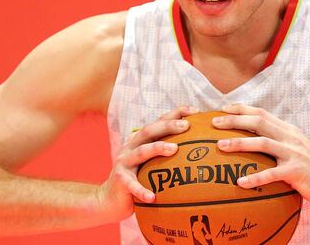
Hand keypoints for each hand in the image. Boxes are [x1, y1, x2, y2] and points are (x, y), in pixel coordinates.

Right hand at [97, 106, 197, 221]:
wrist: (111, 199)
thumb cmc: (138, 179)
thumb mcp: (151, 163)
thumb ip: (167, 153)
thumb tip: (199, 149)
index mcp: (140, 140)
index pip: (158, 121)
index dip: (176, 113)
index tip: (195, 111)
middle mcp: (131, 147)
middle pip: (149, 131)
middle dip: (168, 126)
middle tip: (186, 126)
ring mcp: (123, 162)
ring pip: (141, 152)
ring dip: (158, 148)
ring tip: (174, 149)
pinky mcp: (120, 180)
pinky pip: (132, 185)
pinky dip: (142, 190)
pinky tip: (153, 197)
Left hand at [213, 103, 309, 207]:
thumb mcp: (295, 148)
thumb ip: (278, 141)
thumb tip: (253, 140)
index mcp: (287, 130)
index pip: (261, 112)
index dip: (241, 108)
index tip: (222, 108)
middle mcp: (289, 137)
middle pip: (258, 122)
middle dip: (234, 120)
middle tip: (213, 123)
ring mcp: (293, 153)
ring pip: (262, 143)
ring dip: (239, 143)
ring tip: (219, 146)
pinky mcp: (296, 171)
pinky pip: (272, 174)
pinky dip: (255, 177)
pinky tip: (240, 182)